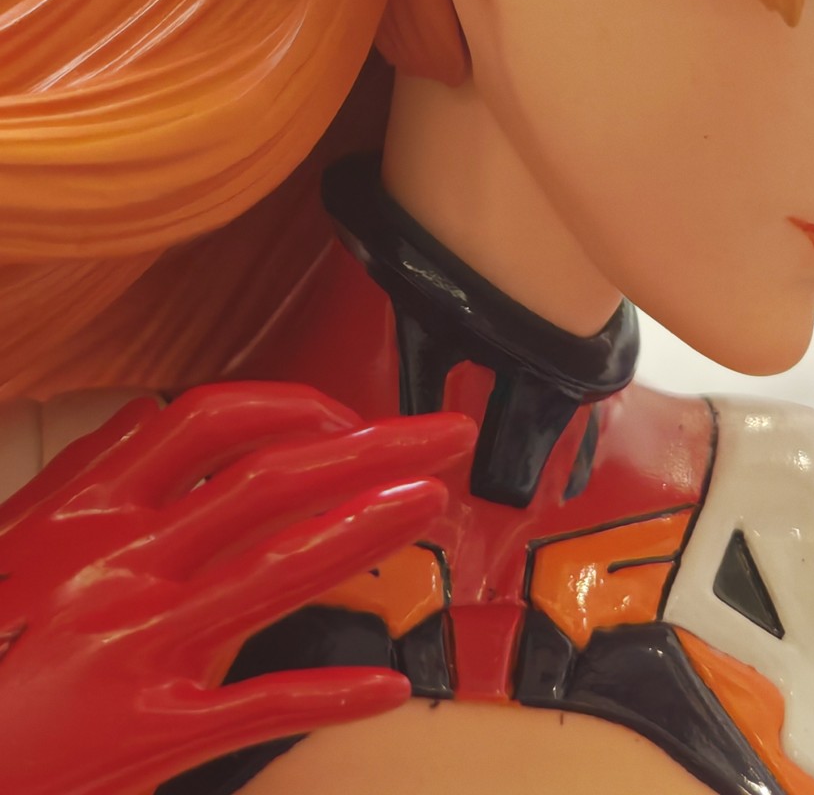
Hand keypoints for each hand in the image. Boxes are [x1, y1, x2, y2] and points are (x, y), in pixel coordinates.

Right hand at [0, 383, 472, 794]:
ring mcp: (135, 646)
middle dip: (370, 447)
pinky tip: (387, 686)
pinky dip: (327, 694)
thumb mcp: (14, 543)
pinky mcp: (142, 733)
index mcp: (91, 514)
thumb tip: (139, 415)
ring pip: (273, 569)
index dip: (292, 408)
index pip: (210, 422)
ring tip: (431, 504)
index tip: (349, 416)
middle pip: (269, 479)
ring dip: (364, 529)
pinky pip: (255, 704)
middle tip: (443, 435)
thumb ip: (82, 478)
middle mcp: (120, 566)